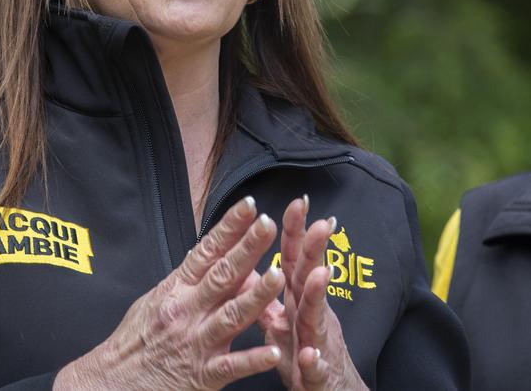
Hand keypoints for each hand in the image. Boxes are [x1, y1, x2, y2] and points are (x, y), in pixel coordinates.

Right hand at [53, 196, 285, 390]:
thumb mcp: (156, 298)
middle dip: (247, 249)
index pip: (207, 250)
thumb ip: (187, 279)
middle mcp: (187, 310)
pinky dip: (253, 359)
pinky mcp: (202, 376)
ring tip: (278, 276)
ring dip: (256, 296)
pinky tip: (274, 351)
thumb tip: (209, 252)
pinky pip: (231, 366)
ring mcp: (196, 342)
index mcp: (176, 289)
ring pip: (232, 315)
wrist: (111, 383)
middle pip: (222, 275)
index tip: (248, 206)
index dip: (229, 227)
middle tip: (268, 225)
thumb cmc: (136, 339)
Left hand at [258, 198, 367, 390]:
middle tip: (322, 224)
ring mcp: (318, 344)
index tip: (297, 201)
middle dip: (316, 251)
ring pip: (317, 318)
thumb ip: (270, 296)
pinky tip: (309, 354)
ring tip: (321, 274)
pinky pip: (314, 368)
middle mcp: (312, 316)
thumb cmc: (306, 355)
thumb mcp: (285, 323)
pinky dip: (311, 360)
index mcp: (299, 300)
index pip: (295, 260)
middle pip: (312, 278)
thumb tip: (251, 269)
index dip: (296, 232)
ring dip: (318, 296)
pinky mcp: (317, 376)